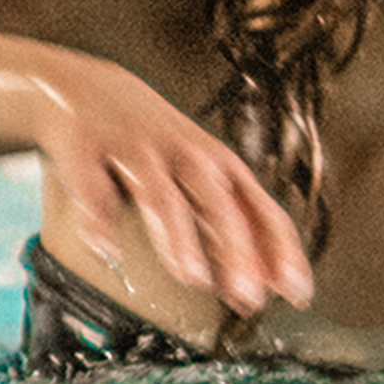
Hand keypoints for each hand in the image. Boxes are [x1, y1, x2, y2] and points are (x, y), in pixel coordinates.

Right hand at [35, 59, 312, 318]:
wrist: (87, 88)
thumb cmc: (157, 145)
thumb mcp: (203, 178)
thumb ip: (232, 227)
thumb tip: (266, 286)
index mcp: (220, 166)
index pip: (262, 211)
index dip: (282, 253)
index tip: (296, 292)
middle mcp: (185, 156)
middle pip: (217, 204)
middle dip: (237, 250)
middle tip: (248, 294)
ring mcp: (137, 150)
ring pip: (162, 196)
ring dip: (180, 238)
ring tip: (192, 276)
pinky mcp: (86, 149)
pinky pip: (92, 189)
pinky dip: (99, 221)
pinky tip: (109, 252)